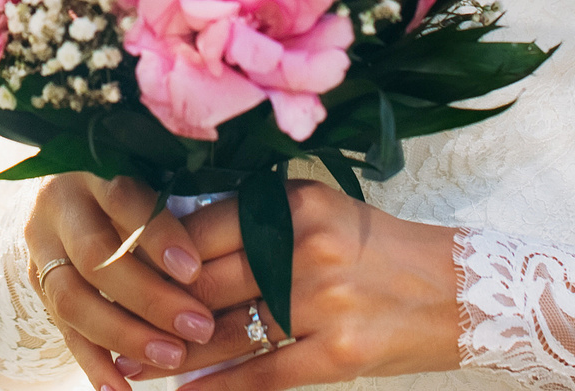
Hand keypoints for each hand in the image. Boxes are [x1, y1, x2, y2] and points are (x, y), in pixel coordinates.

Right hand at [23, 174, 256, 390]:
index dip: (158, 235)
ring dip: (122, 334)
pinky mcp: (38, 284)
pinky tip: (120, 390)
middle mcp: (61, 203)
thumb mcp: (159, 176)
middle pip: (95, 256)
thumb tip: (248, 241)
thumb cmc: (142, 181)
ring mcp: (42, 247)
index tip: (195, 270)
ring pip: (71, 298)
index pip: (124, 198)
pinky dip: (92, 363)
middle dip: (148, 297)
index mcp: (96, 166)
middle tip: (197, 326)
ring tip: (170, 358)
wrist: (72, 188)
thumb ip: (187, 201)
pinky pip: (61, 330)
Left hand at [131, 182, 465, 385]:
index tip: (115, 272)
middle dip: (152, 309)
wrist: (464, 290)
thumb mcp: (320, 214)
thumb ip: (254, 224)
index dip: (152, 257)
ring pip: (226, 332)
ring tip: (132, 366)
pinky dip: (220, 388)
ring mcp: (325, 300)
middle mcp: (307, 244)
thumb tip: (169, 243)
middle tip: (111, 325)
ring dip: (173, 354)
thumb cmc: (378, 250)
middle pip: (205, 282)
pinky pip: (264, 374)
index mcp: (296, 202)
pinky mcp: (342, 353)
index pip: (200, 228)